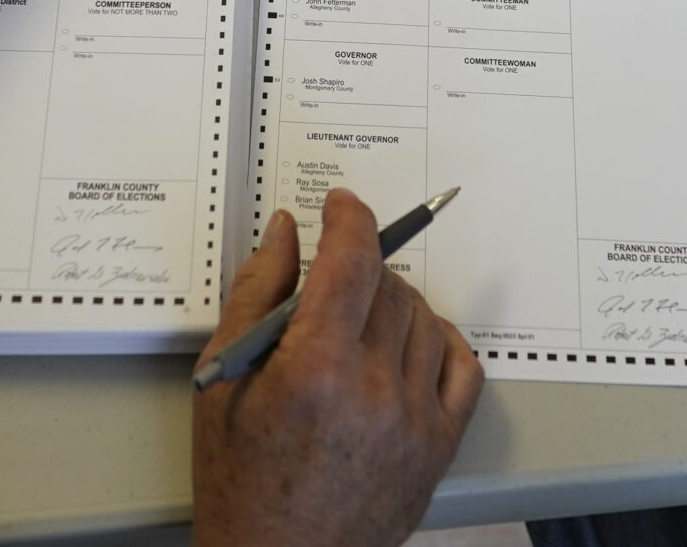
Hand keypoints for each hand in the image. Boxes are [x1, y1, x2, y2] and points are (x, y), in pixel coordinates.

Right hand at [192, 190, 484, 546]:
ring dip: (397, 303)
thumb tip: (284, 232)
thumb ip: (255, 293)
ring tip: (360, 321)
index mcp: (315, 368)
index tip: (340, 206)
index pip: (352, 260)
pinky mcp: (439, 446)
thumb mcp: (223, 380)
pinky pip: (464, 369)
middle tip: (333, 281)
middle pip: (390, 286)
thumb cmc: (241, 480)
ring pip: (427, 320)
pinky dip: (442, 342)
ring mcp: (414, 419)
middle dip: (362, 267)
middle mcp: (373, 389)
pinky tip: (412, 344)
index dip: (349, 218)